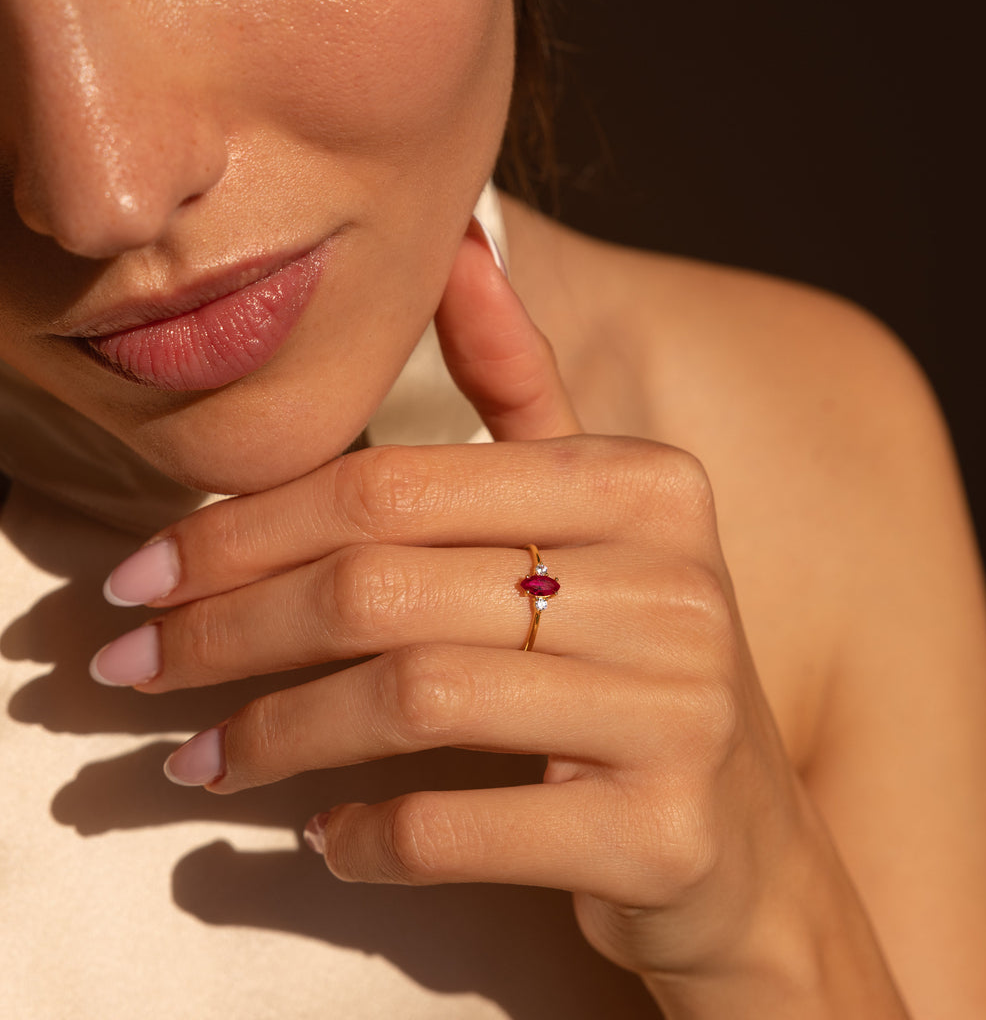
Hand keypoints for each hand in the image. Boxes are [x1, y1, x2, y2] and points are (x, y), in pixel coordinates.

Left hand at [91, 220, 905, 1015]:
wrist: (743, 841)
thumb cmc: (637, 667)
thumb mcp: (595, 522)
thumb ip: (526, 391)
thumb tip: (461, 247)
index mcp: (645, 488)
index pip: (398, 486)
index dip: (246, 529)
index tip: (146, 576)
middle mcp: (676, 587)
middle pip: (387, 587)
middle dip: (231, 631)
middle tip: (139, 666)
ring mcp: (678, 713)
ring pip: (412, 700)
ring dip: (276, 735)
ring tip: (202, 759)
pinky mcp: (660, 834)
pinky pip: (460, 826)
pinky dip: (366, 833)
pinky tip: (324, 830)